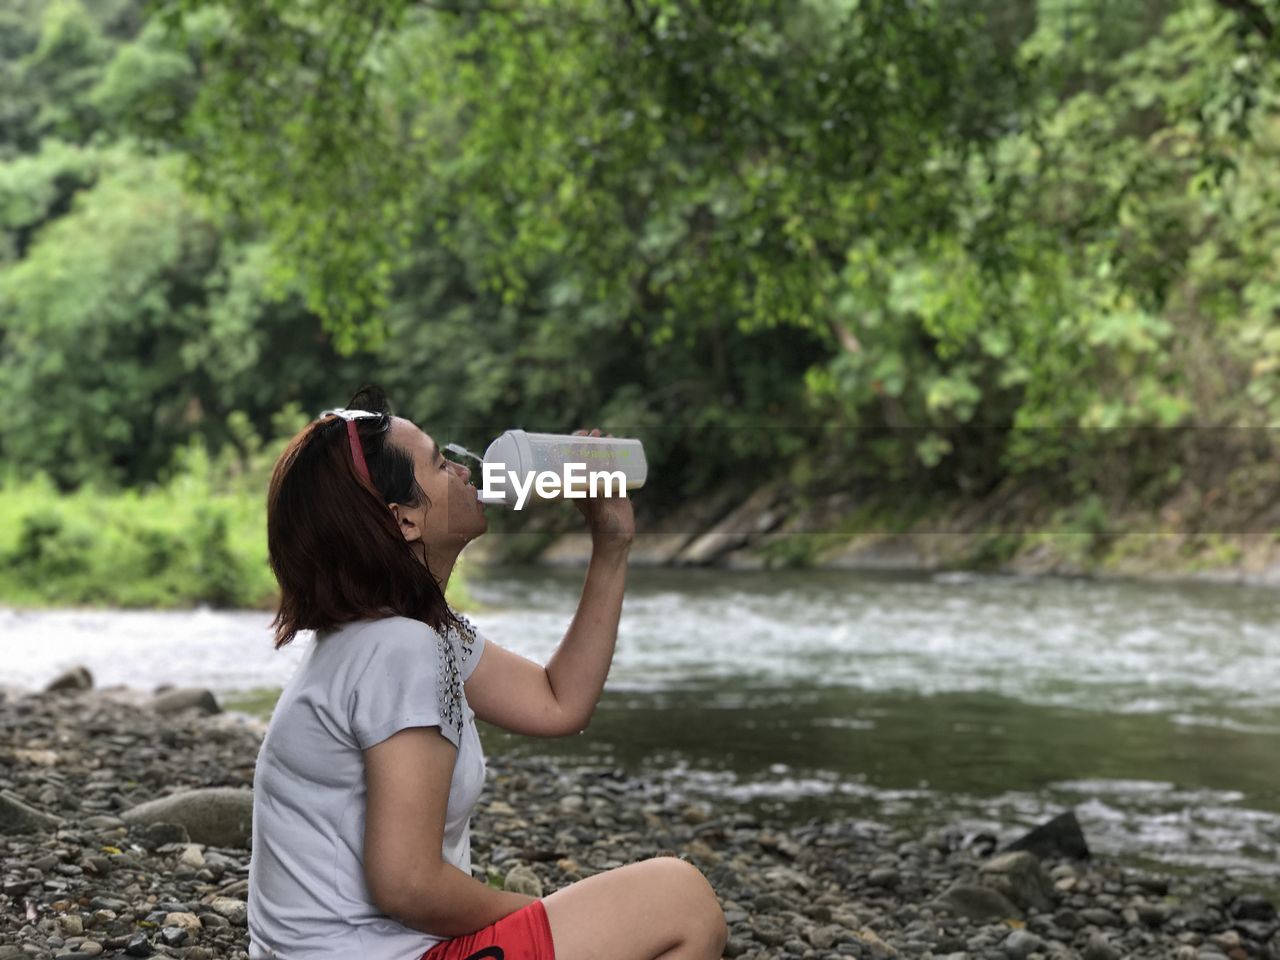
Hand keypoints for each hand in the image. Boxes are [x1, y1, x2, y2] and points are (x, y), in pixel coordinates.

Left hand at [571, 428, 635, 550]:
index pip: (573, 462)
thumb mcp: (597, 512)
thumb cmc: (603, 528)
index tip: (580, 436)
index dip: (574, 447)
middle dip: (591, 443)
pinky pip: (617, 469)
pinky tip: (622, 449)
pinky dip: (618, 458)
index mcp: (579, 488)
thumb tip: (592, 483)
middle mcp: (590, 484)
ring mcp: (603, 485)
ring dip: (604, 448)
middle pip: (588, 458)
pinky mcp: (617, 488)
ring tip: (610, 436)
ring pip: (602, 461)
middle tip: (596, 432)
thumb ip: (595, 499)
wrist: (618, 539)